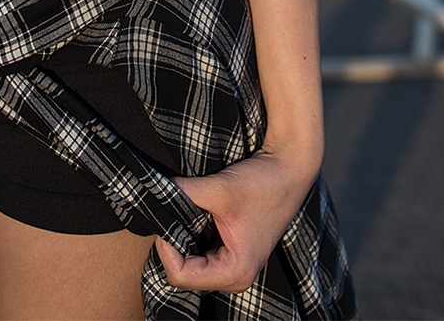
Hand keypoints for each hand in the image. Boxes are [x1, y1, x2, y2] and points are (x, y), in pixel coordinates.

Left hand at [156, 146, 318, 293]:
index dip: (166, 247)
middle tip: (173, 211)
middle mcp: (235, 276)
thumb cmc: (263, 183)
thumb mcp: (220, 189)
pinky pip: (199, 252)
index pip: (181, 275)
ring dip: (182, 237)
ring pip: (189, 262)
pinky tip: (195, 213)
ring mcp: (234, 265)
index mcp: (235, 272)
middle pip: (184, 272)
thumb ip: (184, 193)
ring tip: (185, 210)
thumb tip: (154, 191)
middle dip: (173, 243)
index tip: (166, 216)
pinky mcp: (231, 251)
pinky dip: (191, 233)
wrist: (289, 167)